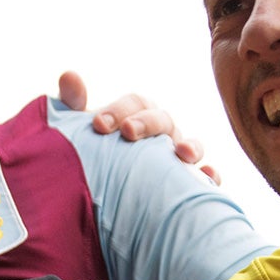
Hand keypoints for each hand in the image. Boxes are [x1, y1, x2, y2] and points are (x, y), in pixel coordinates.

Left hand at [57, 71, 220, 183]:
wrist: (102, 204)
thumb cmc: (94, 158)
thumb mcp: (78, 134)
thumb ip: (73, 106)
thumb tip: (69, 75)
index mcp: (139, 117)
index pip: (136, 104)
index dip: (120, 109)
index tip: (98, 124)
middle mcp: (162, 135)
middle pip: (163, 120)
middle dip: (147, 123)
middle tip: (127, 132)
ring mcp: (177, 159)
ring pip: (191, 147)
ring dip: (190, 146)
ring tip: (182, 152)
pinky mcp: (186, 186)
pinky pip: (205, 180)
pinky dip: (210, 176)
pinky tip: (208, 177)